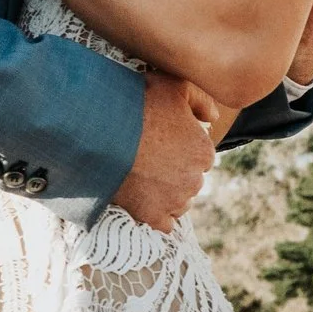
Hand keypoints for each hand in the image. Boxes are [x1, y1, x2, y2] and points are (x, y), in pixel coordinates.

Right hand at [113, 72, 214, 230]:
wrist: (99, 131)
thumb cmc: (137, 105)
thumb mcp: (174, 87)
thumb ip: (202, 100)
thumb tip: (213, 117)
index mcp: (204, 152)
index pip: (201, 156)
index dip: (182, 148)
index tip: (163, 142)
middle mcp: (195, 180)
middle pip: (190, 180)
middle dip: (176, 171)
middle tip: (150, 158)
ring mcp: (173, 201)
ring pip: (180, 202)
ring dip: (168, 194)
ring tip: (144, 178)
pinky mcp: (151, 216)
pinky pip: (164, 224)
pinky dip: (157, 215)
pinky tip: (145, 202)